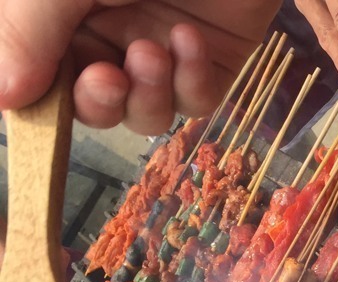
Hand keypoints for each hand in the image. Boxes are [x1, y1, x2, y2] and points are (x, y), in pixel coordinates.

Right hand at [0, 1, 280, 133]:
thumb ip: (26, 31)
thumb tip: (3, 98)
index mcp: (54, 7)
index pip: (39, 70)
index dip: (41, 96)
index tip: (42, 101)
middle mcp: (105, 26)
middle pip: (92, 101)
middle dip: (97, 102)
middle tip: (108, 79)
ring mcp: (159, 41)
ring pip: (144, 110)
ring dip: (146, 95)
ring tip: (152, 52)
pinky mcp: (212, 53)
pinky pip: (196, 99)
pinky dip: (190, 81)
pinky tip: (188, 40)